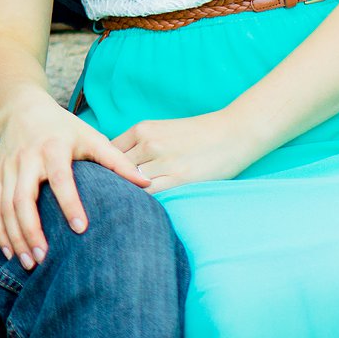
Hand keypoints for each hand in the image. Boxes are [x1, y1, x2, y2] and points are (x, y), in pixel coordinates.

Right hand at [0, 93, 149, 271]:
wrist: (22, 109)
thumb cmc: (63, 128)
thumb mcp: (90, 137)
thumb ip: (116, 161)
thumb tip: (146, 183)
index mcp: (53, 148)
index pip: (60, 178)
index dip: (69, 203)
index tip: (81, 229)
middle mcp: (27, 158)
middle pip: (23, 198)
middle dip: (31, 230)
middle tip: (44, 258)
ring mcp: (7, 168)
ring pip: (5, 206)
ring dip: (14, 236)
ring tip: (28, 263)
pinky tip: (9, 252)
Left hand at [112, 110, 265, 192]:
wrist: (234, 132)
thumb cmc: (199, 135)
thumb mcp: (163, 130)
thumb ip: (141, 145)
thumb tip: (120, 166)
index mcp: (141, 129)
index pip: (108, 152)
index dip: (104, 168)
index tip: (104, 180)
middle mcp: (148, 143)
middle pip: (114, 168)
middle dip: (110, 182)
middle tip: (104, 198)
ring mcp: (162, 160)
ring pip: (129, 182)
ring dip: (125, 194)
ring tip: (120, 206)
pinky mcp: (179, 177)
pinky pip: (150, 193)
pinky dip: (143, 201)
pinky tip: (142, 208)